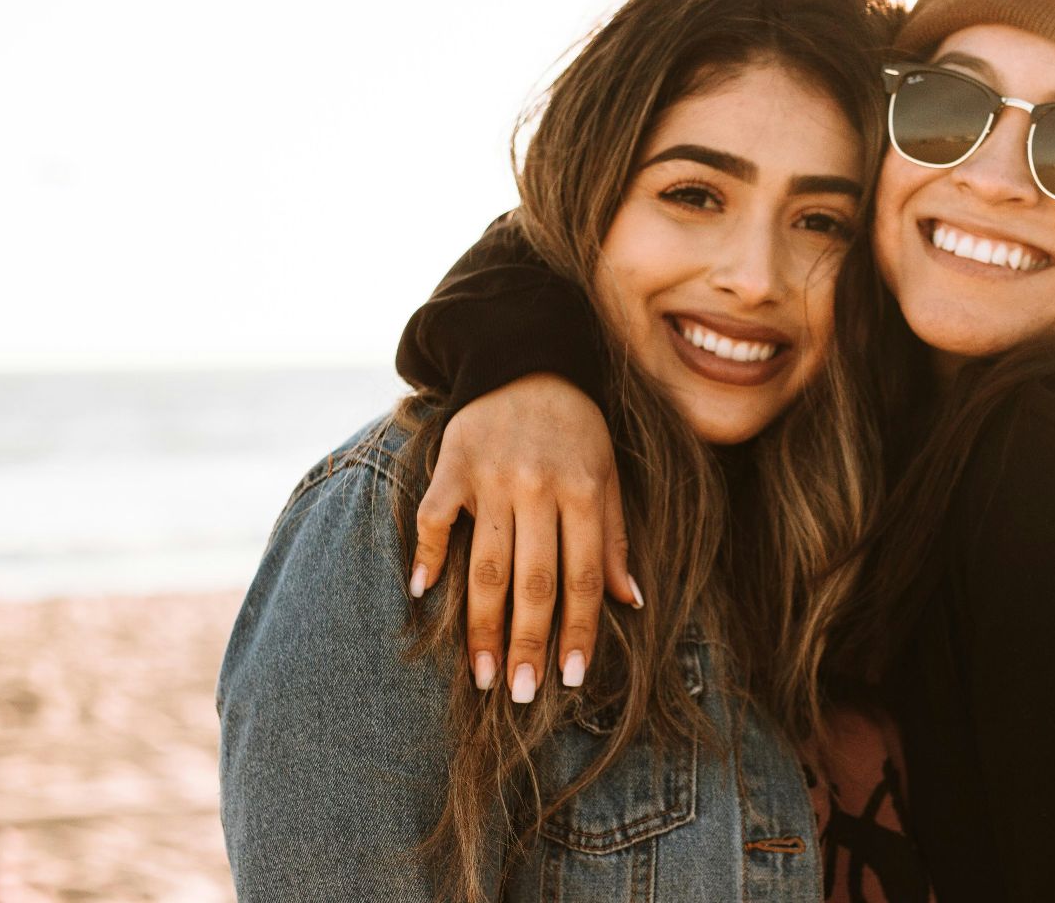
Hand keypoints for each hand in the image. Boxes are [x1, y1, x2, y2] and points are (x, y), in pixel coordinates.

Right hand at [410, 374, 641, 702]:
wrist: (525, 360)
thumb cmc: (574, 428)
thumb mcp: (607, 474)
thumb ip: (614, 537)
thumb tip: (630, 602)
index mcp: (582, 491)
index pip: (582, 577)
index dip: (578, 631)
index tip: (571, 678)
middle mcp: (537, 488)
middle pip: (533, 581)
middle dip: (528, 643)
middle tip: (521, 694)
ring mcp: (490, 477)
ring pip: (484, 564)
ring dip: (481, 624)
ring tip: (481, 674)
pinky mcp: (451, 465)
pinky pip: (433, 518)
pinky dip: (426, 555)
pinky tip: (423, 595)